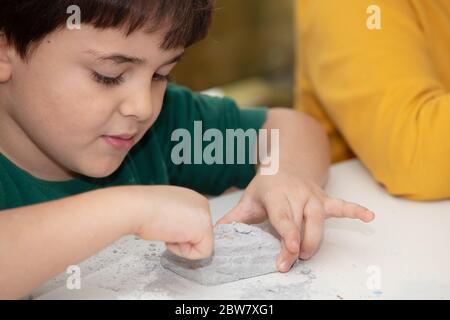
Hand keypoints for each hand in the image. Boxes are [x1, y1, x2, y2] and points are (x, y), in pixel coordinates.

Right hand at [128, 186, 213, 259]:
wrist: (137, 208)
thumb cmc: (143, 208)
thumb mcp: (165, 210)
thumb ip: (177, 218)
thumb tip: (177, 231)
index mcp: (192, 198)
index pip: (194, 225)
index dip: (179, 232)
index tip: (165, 224)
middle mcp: (201, 203)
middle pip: (199, 235)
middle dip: (182, 238)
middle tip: (165, 228)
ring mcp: (205, 215)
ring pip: (200, 244)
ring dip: (182, 245)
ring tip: (167, 230)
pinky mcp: (205, 228)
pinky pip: (202, 252)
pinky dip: (185, 252)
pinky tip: (172, 238)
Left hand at [217, 172, 374, 271]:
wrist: (283, 167)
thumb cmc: (265, 188)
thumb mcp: (247, 201)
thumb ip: (233, 219)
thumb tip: (214, 234)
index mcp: (275, 193)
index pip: (283, 217)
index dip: (288, 234)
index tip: (291, 250)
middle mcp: (296, 192)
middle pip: (302, 221)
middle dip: (299, 243)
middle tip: (293, 261)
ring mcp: (312, 195)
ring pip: (320, 217)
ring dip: (316, 237)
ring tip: (309, 253)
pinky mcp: (324, 198)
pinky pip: (341, 205)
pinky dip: (355, 210)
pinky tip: (369, 217)